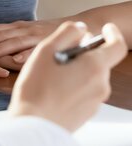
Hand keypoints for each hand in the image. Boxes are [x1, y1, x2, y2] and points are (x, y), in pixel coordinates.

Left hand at [0, 19, 63, 64]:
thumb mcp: (24, 34)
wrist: (77, 27)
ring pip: (12, 42)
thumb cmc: (46, 34)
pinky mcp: (48, 44)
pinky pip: (36, 50)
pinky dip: (26, 54)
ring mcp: (34, 36)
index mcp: (14, 27)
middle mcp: (22, 29)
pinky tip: (16, 61)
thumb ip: (9, 39)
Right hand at [9, 21, 127, 131]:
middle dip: (84, 54)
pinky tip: (53, 89)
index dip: (113, 34)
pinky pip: (85, 92)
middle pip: (100, 61)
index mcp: (94, 66)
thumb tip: (80, 28)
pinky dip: (74, 85)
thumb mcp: (45, 50)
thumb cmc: (37, 87)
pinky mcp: (88, 112)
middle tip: (60, 54)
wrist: (34, 124)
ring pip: (91, 77)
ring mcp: (96, 100)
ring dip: (77, 70)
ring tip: (51, 74)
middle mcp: (101, 84)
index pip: (117, 45)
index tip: (106, 28)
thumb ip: (66, 33)